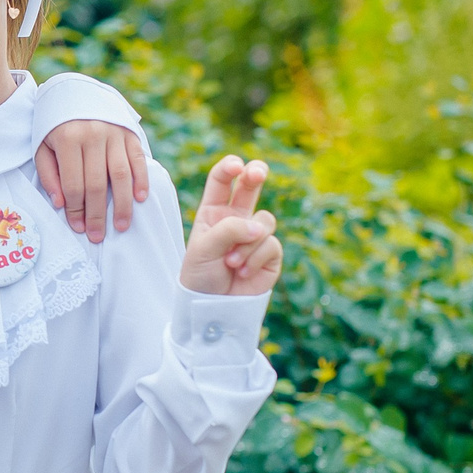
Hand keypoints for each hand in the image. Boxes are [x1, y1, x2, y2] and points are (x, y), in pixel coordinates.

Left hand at [35, 122, 148, 240]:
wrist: (74, 92)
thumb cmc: (55, 126)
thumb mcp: (42, 146)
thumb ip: (49, 175)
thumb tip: (61, 204)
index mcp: (68, 139)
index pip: (74, 184)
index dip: (76, 210)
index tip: (78, 227)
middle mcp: (93, 135)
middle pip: (97, 184)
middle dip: (97, 214)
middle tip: (98, 236)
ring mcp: (114, 133)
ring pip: (121, 175)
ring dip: (122, 204)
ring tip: (121, 226)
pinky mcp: (129, 132)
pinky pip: (138, 160)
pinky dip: (141, 180)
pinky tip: (139, 199)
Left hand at [179, 155, 282, 296]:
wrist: (213, 307)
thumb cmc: (201, 275)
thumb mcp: (204, 248)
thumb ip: (229, 230)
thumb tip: (260, 227)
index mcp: (214, 211)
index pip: (222, 181)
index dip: (230, 168)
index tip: (236, 166)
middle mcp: (236, 218)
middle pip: (251, 185)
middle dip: (257, 173)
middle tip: (258, 172)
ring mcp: (255, 235)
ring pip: (264, 220)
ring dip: (247, 243)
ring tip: (230, 263)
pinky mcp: (270, 254)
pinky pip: (271, 244)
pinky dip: (255, 258)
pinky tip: (242, 273)